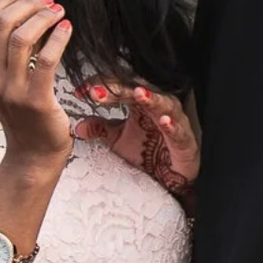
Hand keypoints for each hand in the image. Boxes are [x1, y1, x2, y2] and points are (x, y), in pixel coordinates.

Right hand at [0, 0, 72, 162]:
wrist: (33, 151)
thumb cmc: (23, 111)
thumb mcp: (4, 79)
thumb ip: (6, 50)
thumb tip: (23, 10)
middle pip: (1, 23)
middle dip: (27, 4)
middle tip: (48, 1)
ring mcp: (10, 90)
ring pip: (21, 38)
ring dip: (43, 18)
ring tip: (60, 12)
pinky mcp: (35, 100)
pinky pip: (45, 60)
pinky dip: (58, 38)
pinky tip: (68, 29)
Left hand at [74, 84, 198, 197]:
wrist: (171, 174)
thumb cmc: (149, 151)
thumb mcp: (118, 140)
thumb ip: (100, 129)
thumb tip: (78, 126)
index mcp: (140, 103)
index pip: (120, 88)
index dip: (101, 87)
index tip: (82, 91)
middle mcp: (157, 107)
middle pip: (139, 90)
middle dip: (119, 89)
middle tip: (98, 91)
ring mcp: (173, 121)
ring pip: (163, 104)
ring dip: (151, 98)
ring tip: (138, 94)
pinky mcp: (184, 139)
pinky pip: (179, 130)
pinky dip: (173, 125)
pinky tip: (164, 121)